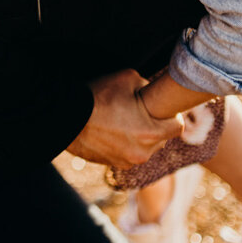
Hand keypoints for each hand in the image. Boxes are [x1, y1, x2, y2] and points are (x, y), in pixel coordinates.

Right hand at [67, 69, 183, 168]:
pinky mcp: (113, 165)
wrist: (63, 116)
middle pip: (162, 138)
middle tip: (138, 112)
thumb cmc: (96, 96)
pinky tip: (111, 131)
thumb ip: (148, 85)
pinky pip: (128, 153)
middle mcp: (142, 153)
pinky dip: (125, 144)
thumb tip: (152, 92)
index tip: (161, 108)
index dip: (171, 114)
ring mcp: (127, 161)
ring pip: (145, 147)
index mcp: (151, 133)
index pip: (177, 126)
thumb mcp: (128, 77)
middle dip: (155, 126)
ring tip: (122, 121)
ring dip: (140, 136)